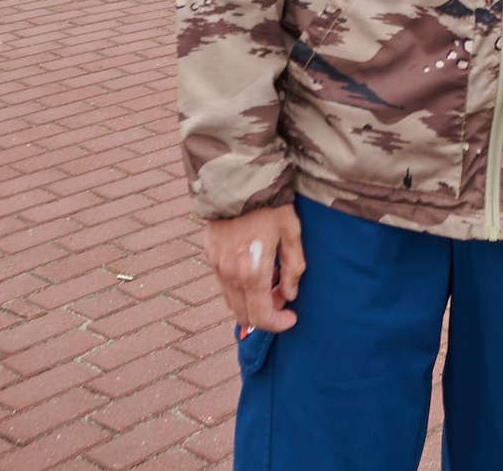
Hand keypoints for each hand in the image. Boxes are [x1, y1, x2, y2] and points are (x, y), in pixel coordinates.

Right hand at [202, 204, 304, 331]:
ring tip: (271, 281)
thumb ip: (293, 267)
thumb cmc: (269, 204)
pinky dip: (239, 288)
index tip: (292, 317)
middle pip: (244, 315)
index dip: (278, 324)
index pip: (261, 317)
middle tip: (282, 297)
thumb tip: (290, 294)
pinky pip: (224, 284)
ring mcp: (216, 265)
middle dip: (265, 314)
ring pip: (232, 301)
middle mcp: (230, 274)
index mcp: (252, 272)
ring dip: (251, 301)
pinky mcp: (210, 254)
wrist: (237, 178)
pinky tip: (254, 269)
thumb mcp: (291, 232)